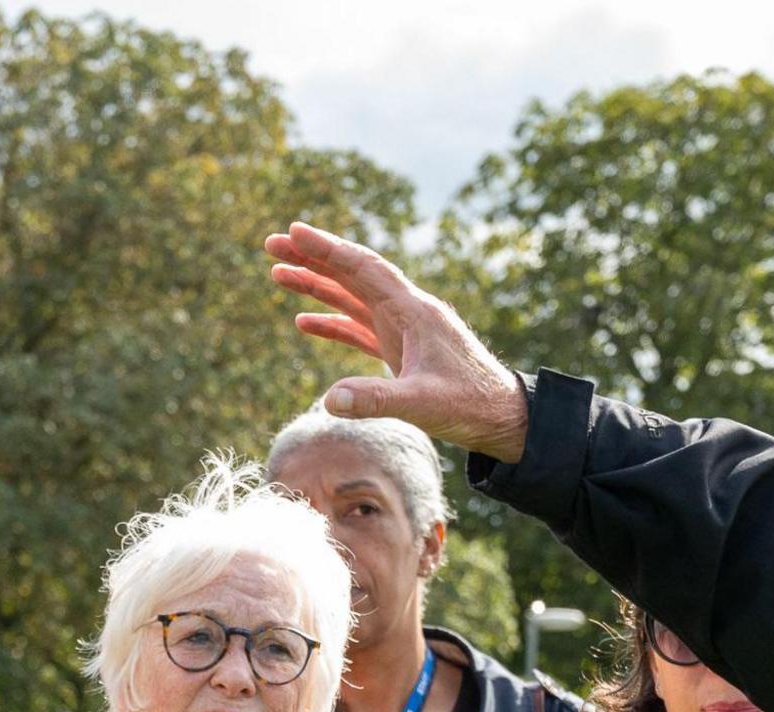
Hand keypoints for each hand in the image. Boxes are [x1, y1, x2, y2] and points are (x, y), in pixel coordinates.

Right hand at [264, 222, 531, 459]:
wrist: (501, 417)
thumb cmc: (469, 406)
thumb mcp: (422, 404)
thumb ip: (377, 400)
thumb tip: (330, 399)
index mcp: (413, 312)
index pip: (364, 269)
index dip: (328, 249)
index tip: (294, 231)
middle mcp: (407, 313)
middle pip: (353, 275)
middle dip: (313, 258)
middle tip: (272, 244)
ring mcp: (404, 331)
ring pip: (353, 298)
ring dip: (317, 285)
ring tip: (277, 273)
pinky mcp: (402, 351)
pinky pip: (359, 328)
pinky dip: (332, 321)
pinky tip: (303, 321)